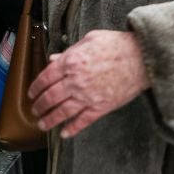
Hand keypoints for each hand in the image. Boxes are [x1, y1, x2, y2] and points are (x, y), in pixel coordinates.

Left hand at [29, 30, 148, 138]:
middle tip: (34, 110)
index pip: (46, 77)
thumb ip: (70, 51)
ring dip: (49, 120)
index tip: (31, 93)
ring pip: (62, 112)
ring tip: (42, 125)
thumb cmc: (118, 45)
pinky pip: (83, 121)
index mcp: (71, 62)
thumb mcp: (90, 39)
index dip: (35, 87)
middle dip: (39, 106)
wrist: (142, 58)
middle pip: (50, 97)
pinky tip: (65, 133)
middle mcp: (76, 81)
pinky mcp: (101, 107)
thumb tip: (54, 59)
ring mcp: (88, 96)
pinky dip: (72, 129)